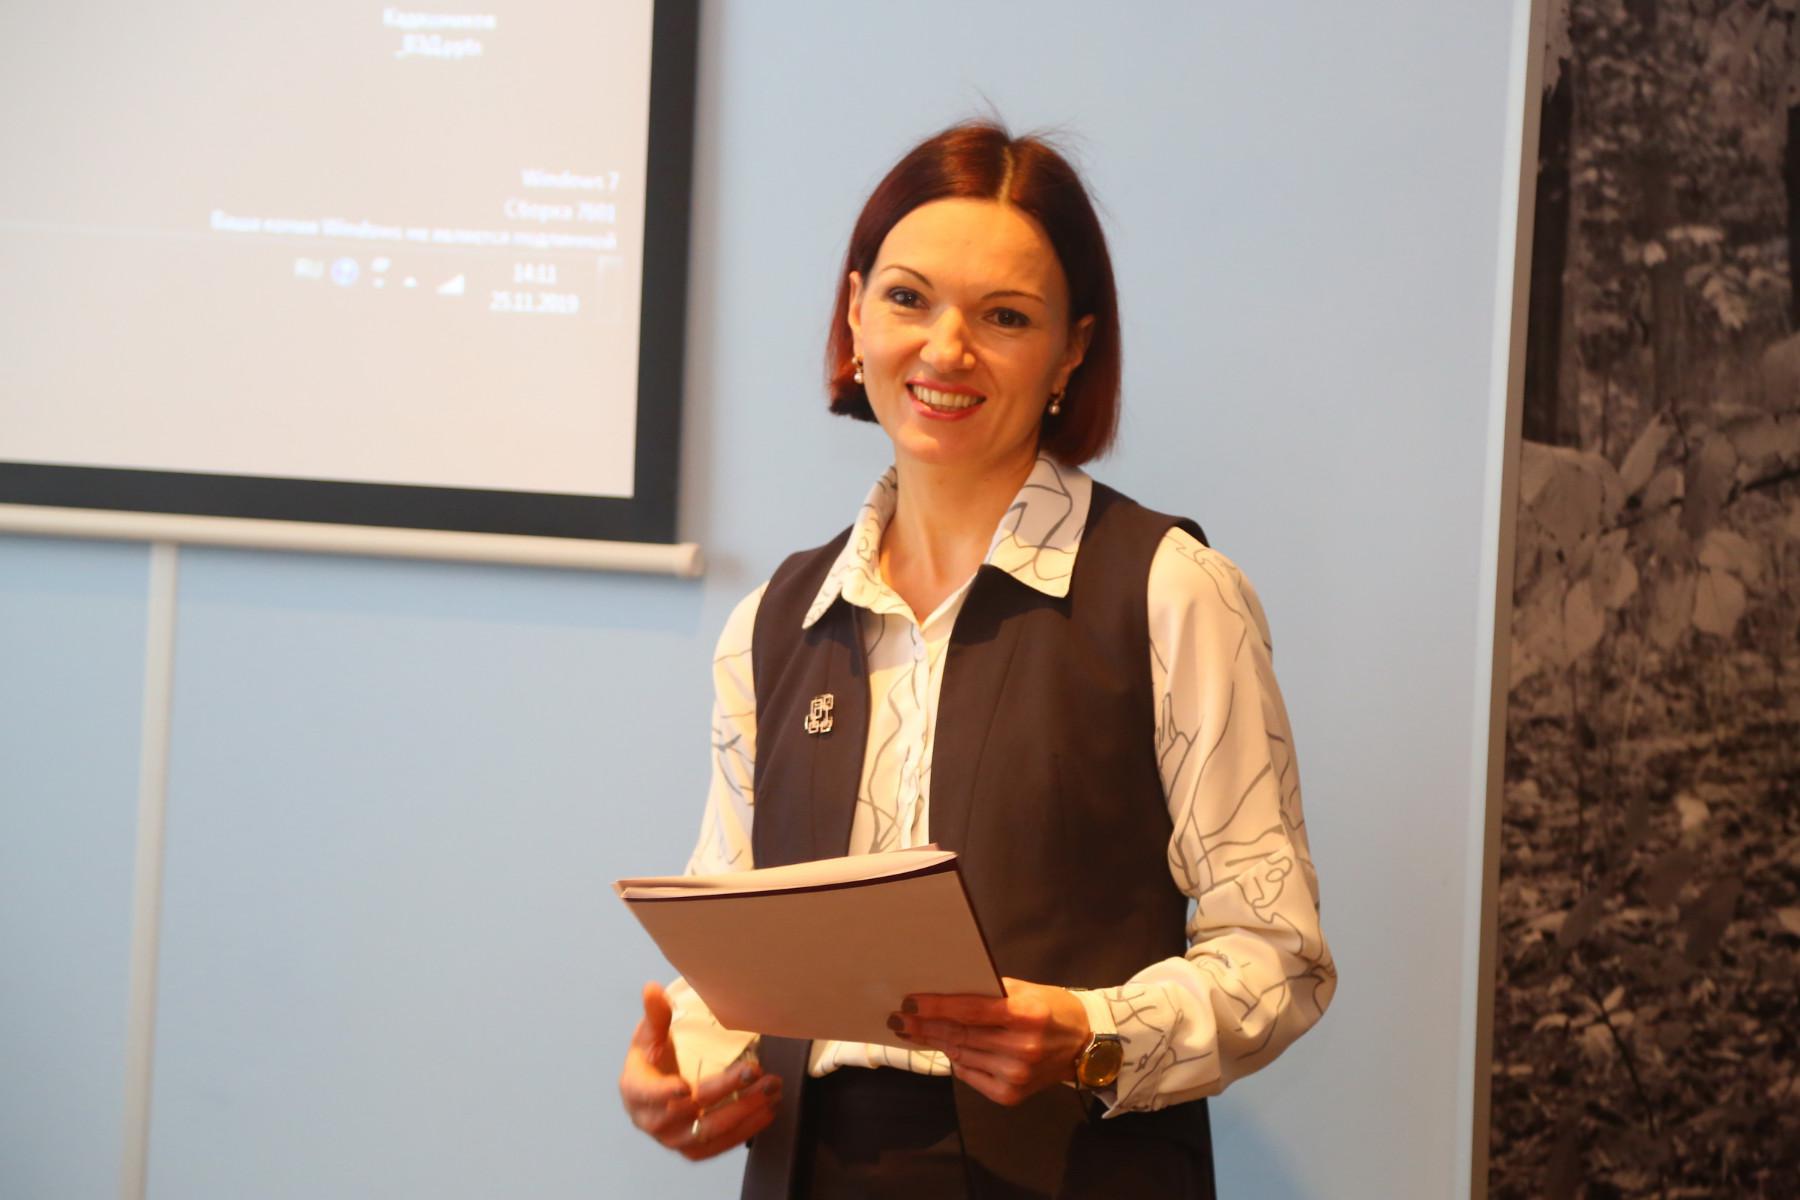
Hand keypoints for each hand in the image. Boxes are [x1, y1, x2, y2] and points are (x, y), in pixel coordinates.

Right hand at [618, 982, 781, 1159]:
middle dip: (725, 1090)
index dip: (665, 1093)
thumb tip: (652, 988)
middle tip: (754, 1070)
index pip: (649, 1095)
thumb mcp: (649, 1035)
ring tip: (770, 1089)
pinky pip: (721, 1145)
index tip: (687, 1087)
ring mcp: (674, 1140)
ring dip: (744, 1111)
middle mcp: (652, 1122)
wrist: (652, 1092)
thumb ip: (655, 1014)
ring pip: (710, 1131)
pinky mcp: (694, 1149)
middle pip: (690, 1110)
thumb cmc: (650, 1061)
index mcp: (636, 1092)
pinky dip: (747, 1129)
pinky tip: (768, 1110)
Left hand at [891, 977, 1091, 1105]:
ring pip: (962, 1055)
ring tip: (915, 1031)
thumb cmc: (1051, 1008)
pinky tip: (946, 1048)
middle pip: (961, 1034)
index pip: (971, 1010)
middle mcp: (1022, 1047)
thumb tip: (946, 990)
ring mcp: (1016, 1074)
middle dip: (925, 1026)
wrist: (1084, 1045)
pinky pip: (970, 1075)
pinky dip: (956, 1061)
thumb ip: (989, 992)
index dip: (936, 1007)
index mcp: (1027, 1014)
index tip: (909, 1003)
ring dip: (936, 1042)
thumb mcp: (1026, 990)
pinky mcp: (1011, 1095)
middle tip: (899, 1019)